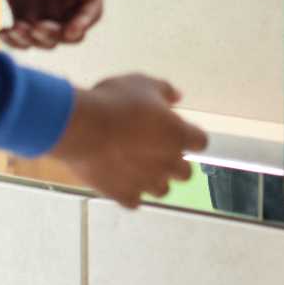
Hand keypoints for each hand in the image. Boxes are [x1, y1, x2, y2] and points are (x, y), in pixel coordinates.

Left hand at [0, 0, 101, 50]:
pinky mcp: (22, 7)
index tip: (68, 29)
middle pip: (70, 32)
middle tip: (35, 27)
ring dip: (34, 41)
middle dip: (55, 35)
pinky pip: (22, 33)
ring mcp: (45, 5)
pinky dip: (14, 40)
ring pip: (46, 37)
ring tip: (15, 29)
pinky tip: (2, 32)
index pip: (92, 10)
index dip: (83, 23)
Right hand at [48, 74, 208, 208]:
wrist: (83, 128)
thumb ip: (165, 91)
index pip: (200, 142)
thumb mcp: (143, 84)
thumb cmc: (115, 101)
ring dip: (154, 180)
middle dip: (174, 163)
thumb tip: (178, 97)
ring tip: (135, 166)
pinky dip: (129, 192)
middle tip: (154, 150)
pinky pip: (134, 201)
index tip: (175, 130)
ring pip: (162, 190)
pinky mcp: (124, 195)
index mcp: (179, 135)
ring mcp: (147, 182)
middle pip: (185, 172)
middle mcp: (168, 163)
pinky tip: (119, 180)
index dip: (189, 137)